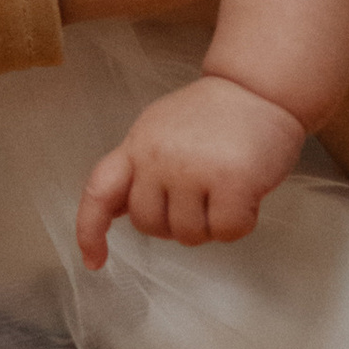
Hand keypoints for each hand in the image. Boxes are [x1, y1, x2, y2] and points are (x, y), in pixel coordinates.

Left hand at [77, 72, 305, 267]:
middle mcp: (158, 157)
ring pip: (188, 235)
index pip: (99, 192)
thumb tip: (116, 211)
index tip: (93, 261)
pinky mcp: (231, 181)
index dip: (89, 230)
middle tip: (201, 196)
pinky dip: (240, 224)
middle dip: (175, 223)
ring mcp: (193, 169)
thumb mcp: (160, 131)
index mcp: (137, 145)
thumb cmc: (214, 115)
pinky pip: (226, 232)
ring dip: (210, 224)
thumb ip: (139, 168)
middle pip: (149, 225)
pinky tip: (246, 196)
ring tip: (225, 189)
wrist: (259, 88)